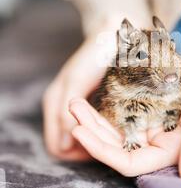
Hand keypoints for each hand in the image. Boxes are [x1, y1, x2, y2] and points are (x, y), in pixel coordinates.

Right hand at [42, 20, 116, 160]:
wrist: (112, 34)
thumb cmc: (93, 55)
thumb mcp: (75, 83)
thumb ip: (64, 113)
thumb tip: (63, 147)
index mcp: (54, 104)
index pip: (57, 146)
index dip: (75, 153)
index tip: (99, 150)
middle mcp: (64, 108)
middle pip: (71, 145)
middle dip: (89, 149)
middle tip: (113, 145)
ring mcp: (80, 106)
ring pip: (86, 137)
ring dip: (99, 141)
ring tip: (119, 139)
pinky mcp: (95, 103)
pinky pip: (96, 127)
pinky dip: (105, 132)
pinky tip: (120, 129)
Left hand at [68, 15, 180, 177]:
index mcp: (176, 149)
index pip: (131, 162)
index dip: (102, 152)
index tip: (78, 131)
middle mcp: (165, 141)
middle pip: (118, 147)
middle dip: (92, 131)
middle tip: (72, 108)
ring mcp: (158, 125)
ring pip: (119, 131)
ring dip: (96, 118)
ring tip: (76, 101)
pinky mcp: (155, 108)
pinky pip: (126, 114)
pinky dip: (110, 107)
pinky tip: (95, 97)